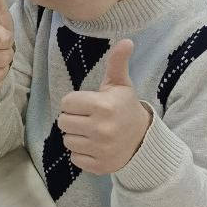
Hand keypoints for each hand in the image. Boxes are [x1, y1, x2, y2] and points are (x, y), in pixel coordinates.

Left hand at [57, 39, 151, 174]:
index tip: (89, 104)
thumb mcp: (120, 85)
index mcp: (103, 105)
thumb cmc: (125, 108)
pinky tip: (95, 146)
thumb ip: (117, 63)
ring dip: (76, 136)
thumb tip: (127, 41)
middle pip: (62, 122)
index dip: (75, 102)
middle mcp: (101, 128)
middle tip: (89, 118)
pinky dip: (82, 153)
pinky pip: (74, 158)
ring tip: (92, 132)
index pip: (66, 102)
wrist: (144, 140)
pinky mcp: (99, 165)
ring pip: (67, 140)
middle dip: (73, 119)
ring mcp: (100, 149)